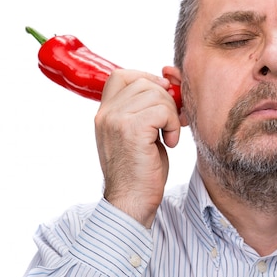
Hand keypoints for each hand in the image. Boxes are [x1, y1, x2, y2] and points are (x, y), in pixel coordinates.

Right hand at [94, 69, 181, 227]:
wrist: (131, 201)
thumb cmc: (140, 171)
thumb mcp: (138, 134)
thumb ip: (143, 110)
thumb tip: (168, 85)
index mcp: (104, 113)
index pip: (121, 75)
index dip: (147, 79)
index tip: (162, 98)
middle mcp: (106, 113)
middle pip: (144, 83)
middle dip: (166, 100)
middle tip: (171, 123)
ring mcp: (116, 120)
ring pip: (157, 95)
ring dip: (171, 115)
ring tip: (167, 136)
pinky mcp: (131, 129)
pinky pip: (163, 111)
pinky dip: (172, 125)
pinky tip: (169, 142)